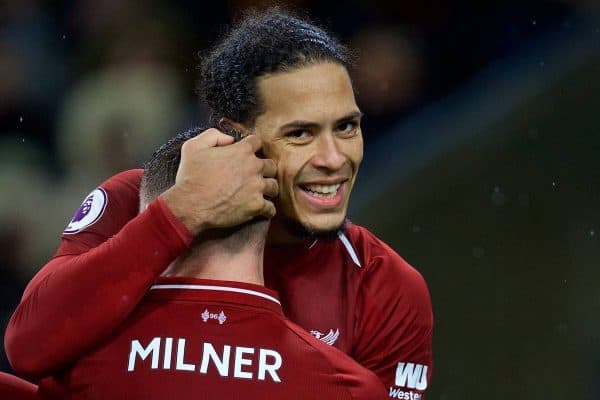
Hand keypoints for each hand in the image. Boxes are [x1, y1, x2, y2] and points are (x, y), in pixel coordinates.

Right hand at [159, 129, 277, 234]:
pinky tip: (262, 210)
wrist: (191, 205)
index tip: (250, 153)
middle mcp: (253, 167)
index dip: (253, 146)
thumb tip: (230, 139)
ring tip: (261, 193)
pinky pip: (271, 208)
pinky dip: (267, 209)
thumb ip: (212, 135)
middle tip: (256, 175)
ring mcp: (257, 187)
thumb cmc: (191, 178)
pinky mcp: (257, 206)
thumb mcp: (193, 147)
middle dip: (265, 169)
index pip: (257, 142)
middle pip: (271, 165)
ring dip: (268, 189)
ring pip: (274, 186)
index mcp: (241, 151)